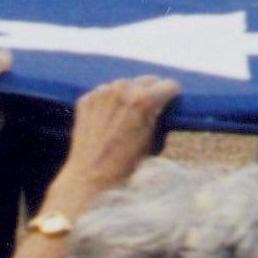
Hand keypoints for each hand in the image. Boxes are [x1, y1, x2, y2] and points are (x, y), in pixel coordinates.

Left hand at [43, 75, 178, 217]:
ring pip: (125, 84)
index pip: (169, 84)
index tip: (171, 103)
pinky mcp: (86, 99)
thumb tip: (160, 105)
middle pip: (147, 80)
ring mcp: (101, 93)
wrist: (91, 178)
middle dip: (152, 93)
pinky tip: (108, 121)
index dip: (172, 96)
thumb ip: (157, 116)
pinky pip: (104, 93)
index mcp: (143, 99)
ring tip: (127, 116)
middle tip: (150, 110)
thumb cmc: (126, 165)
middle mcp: (122, 89)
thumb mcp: (153, 140)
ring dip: (129, 95)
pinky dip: (109, 102)